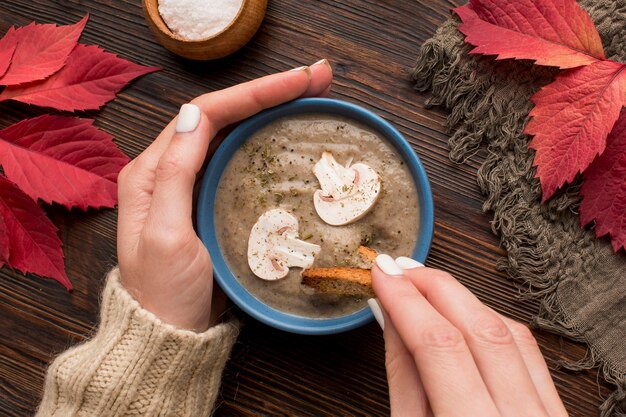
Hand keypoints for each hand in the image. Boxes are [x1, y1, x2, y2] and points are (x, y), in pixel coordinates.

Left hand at [116, 61, 332, 331]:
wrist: (169, 335)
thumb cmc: (165, 292)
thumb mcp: (167, 234)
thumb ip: (176, 174)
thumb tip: (198, 114)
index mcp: (153, 171)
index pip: (207, 114)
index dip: (254, 92)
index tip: (298, 82)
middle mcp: (171, 170)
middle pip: (224, 116)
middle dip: (270, 93)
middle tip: (317, 79)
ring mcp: (193, 185)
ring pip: (234, 135)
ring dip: (272, 112)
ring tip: (312, 97)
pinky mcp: (212, 202)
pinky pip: (240, 162)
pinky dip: (267, 143)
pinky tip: (290, 136)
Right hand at [370, 255, 567, 416]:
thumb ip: (405, 378)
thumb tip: (392, 319)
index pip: (440, 346)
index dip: (406, 300)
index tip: (381, 274)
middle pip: (481, 329)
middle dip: (434, 286)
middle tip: (398, 267)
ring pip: (510, 333)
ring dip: (462, 297)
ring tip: (424, 282)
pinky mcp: (557, 412)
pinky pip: (527, 352)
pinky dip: (490, 320)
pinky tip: (463, 310)